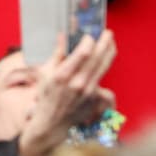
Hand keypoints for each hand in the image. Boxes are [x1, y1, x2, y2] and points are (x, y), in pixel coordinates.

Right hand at [18, 31, 117, 155]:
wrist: (52, 123)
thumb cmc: (47, 95)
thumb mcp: (45, 73)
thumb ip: (57, 53)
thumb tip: (63, 35)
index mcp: (62, 75)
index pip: (83, 53)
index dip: (89, 41)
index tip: (89, 35)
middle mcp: (77, 83)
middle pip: (96, 58)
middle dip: (104, 42)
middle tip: (108, 32)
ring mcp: (88, 92)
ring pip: (103, 67)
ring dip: (108, 52)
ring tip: (110, 42)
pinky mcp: (94, 98)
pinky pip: (102, 79)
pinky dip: (103, 67)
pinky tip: (104, 58)